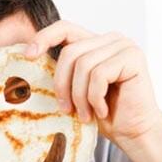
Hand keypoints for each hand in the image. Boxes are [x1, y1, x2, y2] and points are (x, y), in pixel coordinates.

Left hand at [24, 20, 161, 146]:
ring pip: (83, 65)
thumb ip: (63, 71)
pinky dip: (95, 98)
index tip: (27, 56)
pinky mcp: (133, 58)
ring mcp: (124, 46)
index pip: (64, 28)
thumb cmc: (103, 114)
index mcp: (95, 43)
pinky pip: (99, 75)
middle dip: (63, 85)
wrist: (133, 133)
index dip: (44, 37)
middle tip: (66, 109)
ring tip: (86, 114)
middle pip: (70, 52)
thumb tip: (28, 58)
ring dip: (80, 96)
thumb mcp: (75, 89)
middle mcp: (111, 39)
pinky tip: (102, 110)